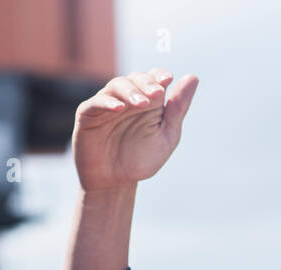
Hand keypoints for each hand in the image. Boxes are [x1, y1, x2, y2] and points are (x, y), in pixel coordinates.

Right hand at [72, 68, 198, 192]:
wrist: (115, 183)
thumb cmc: (141, 160)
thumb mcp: (166, 135)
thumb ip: (178, 109)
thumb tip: (193, 77)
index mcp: (147, 102)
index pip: (153, 77)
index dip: (159, 75)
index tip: (168, 79)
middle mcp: (127, 99)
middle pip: (135, 78)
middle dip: (146, 83)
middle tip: (157, 94)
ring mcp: (106, 105)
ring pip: (117, 86)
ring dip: (131, 92)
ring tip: (142, 104)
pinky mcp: (88, 115)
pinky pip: (96, 103)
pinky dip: (107, 102)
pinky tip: (119, 108)